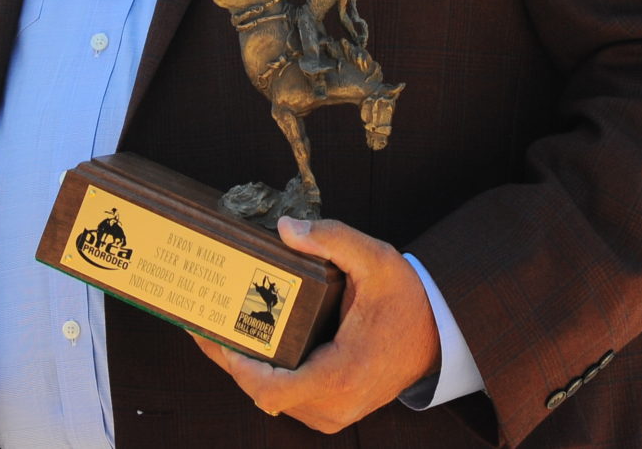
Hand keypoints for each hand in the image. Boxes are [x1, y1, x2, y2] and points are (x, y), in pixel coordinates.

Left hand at [190, 216, 438, 433]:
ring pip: (272, 399)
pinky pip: (287, 399)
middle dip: (230, 358)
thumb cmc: (407, 301)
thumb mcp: (377, 260)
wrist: (439, 335)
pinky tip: (248, 344)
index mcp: (340, 375)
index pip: (271, 390)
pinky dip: (265, 374)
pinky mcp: (331, 410)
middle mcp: (333, 405)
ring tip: (217, 328)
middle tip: (202, 321)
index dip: (237, 366)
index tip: (217, 334)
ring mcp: (332, 413)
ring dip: (244, 368)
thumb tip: (286, 228)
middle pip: (262, 393)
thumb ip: (333, 239)